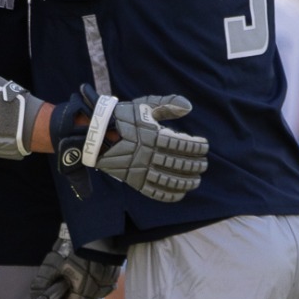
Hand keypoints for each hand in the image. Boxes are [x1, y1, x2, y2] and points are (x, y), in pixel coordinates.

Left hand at [28, 228, 122, 298]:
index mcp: (82, 292)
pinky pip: (105, 284)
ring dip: (84, 289)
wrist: (95, 231)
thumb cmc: (71, 249)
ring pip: (94, 294)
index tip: (54, 294)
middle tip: (64, 283)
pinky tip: (91, 272)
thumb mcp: (53, 264)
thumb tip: (36, 292)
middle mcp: (97, 292)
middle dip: (71, 295)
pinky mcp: (115, 274)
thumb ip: (44, 281)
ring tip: (77, 275)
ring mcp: (108, 283)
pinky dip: (96, 282)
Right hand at [50, 85, 209, 202]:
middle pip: (179, 164)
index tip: (205, 145)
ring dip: (186, 182)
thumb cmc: (122, 117)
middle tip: (204, 164)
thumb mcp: (144, 105)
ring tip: (196, 180)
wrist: (94, 134)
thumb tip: (188, 107)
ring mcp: (140, 169)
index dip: (197, 146)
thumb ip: (168, 104)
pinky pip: (154, 192)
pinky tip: (180, 194)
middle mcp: (148, 154)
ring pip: (169, 180)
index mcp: (153, 135)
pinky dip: (169, 195)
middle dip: (195, 165)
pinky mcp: (133, 180)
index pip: (183, 145)